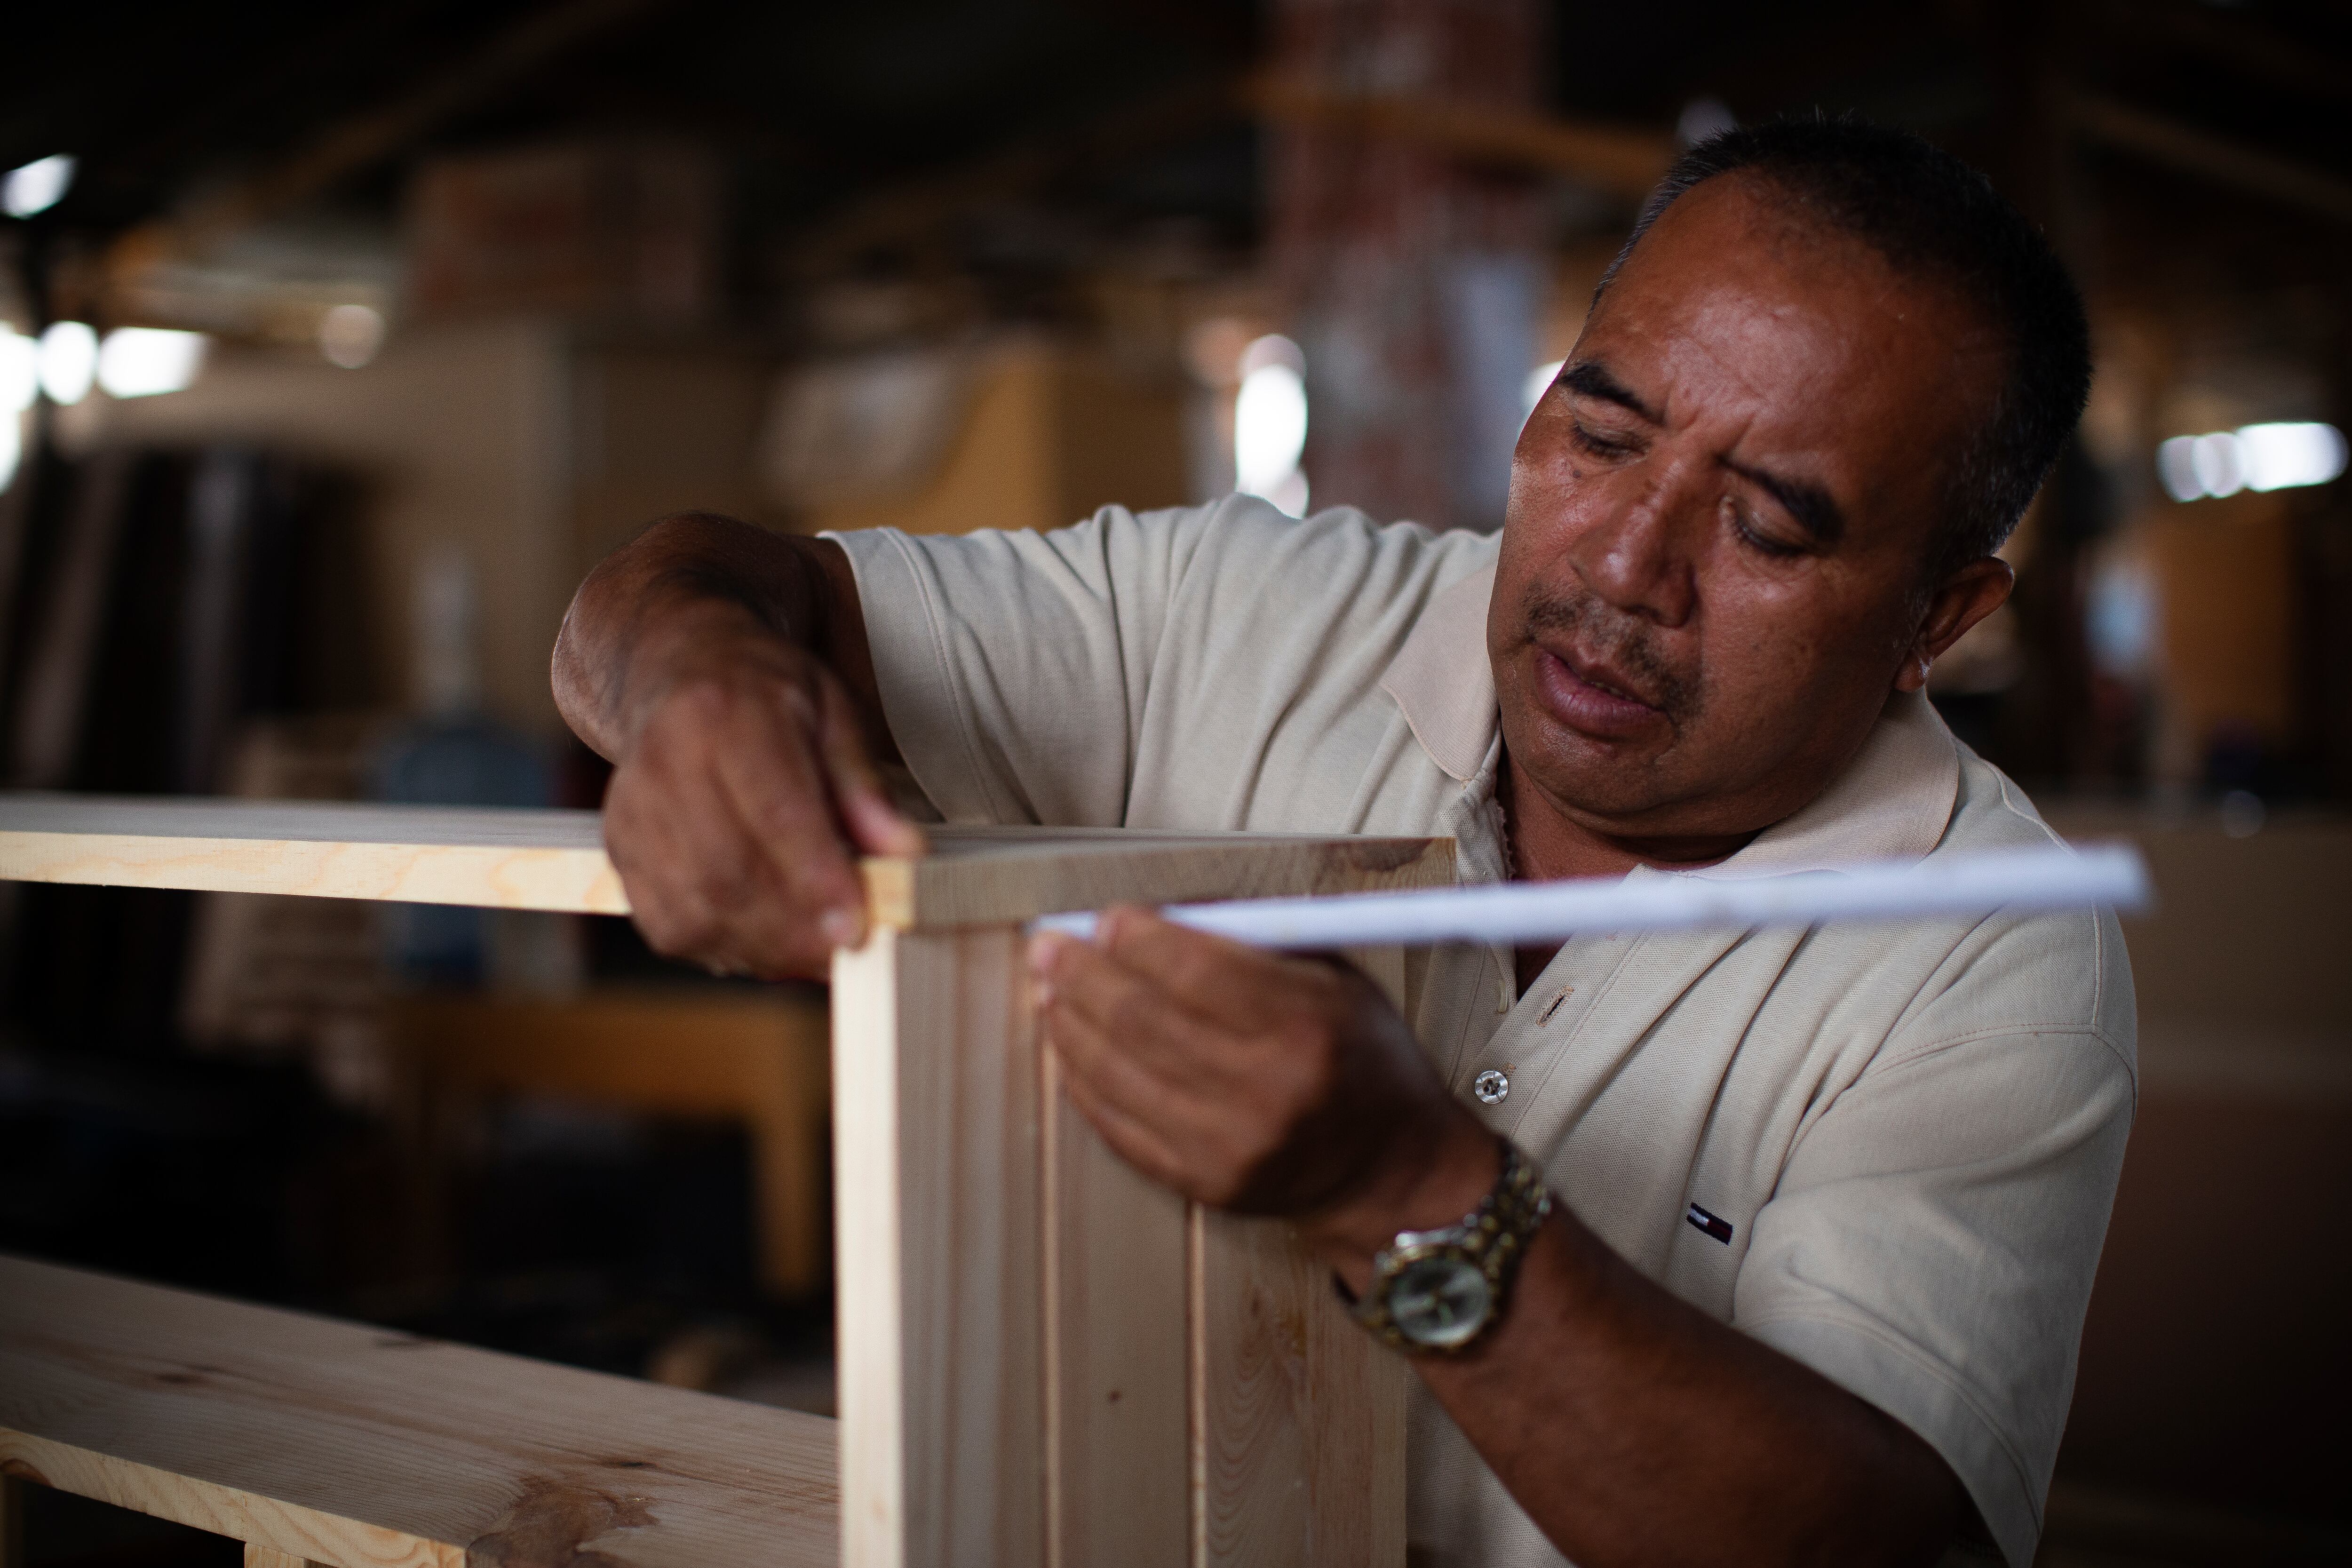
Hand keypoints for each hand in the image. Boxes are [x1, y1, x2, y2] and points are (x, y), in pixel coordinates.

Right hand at [601, 600, 924, 980]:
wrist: (677, 673)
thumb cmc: (765, 693)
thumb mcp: (833, 713)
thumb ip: (865, 787)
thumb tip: (903, 855)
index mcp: (725, 712)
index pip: (773, 810)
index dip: (815, 877)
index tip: (856, 924)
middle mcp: (666, 760)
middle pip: (728, 871)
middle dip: (793, 927)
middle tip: (845, 951)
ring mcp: (633, 810)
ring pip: (694, 908)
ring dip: (762, 948)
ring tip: (813, 953)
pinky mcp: (620, 852)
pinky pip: (668, 924)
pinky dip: (723, 948)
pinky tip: (765, 943)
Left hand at [1028, 908, 1494, 1258]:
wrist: (1392, 1170)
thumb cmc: (1363, 1061)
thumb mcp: (1336, 981)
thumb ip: (1256, 945)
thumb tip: (1160, 915)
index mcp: (1308, 1027)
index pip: (1196, 969)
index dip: (1137, 938)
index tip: (1107, 918)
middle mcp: (1268, 1091)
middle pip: (1142, 1018)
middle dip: (1084, 973)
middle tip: (1051, 946)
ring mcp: (1231, 1146)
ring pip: (1117, 1072)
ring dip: (1070, 1023)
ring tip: (1050, 989)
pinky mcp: (1204, 1184)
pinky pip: (1119, 1126)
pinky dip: (1083, 1081)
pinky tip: (1069, 1048)